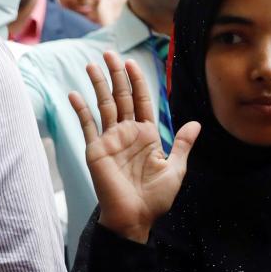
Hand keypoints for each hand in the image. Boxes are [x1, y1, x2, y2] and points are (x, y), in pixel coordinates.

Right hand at [69, 51, 200, 243]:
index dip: (137, 82)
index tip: (132, 62)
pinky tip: (74, 94)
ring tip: (92, 65)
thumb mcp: (175, 168)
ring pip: (104, 106)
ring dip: (98, 85)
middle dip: (116, 75)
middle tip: (110, 53)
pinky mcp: (95, 150)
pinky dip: (81, 110)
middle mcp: (127, 133)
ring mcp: (110, 140)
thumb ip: (182, 144)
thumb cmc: (156, 197)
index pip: (141, 101)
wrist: (136, 217)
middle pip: (121, 97)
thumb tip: (196, 124)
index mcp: (146, 135)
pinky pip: (87, 126)